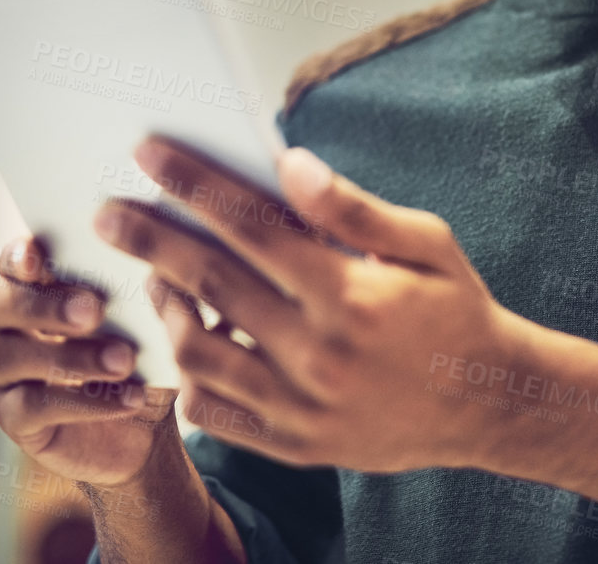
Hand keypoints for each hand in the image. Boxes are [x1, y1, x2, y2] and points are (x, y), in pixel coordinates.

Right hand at [0, 237, 177, 487]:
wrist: (152, 425)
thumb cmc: (147, 353)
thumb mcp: (150, 318)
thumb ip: (134, 286)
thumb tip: (146, 260)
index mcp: (36, 286)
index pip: (11, 261)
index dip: (17, 256)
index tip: (39, 258)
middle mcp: (7, 326)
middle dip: (40, 305)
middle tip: (93, 310)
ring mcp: (5, 375)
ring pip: (6, 357)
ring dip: (70, 356)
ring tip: (125, 359)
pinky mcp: (15, 420)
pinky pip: (31, 408)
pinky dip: (85, 402)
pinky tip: (129, 397)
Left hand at [98, 136, 533, 473]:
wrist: (488, 405)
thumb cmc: (456, 311)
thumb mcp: (428, 244)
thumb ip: (353, 209)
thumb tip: (289, 163)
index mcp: (352, 295)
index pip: (253, 226)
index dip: (196, 185)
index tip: (150, 154)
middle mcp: (320, 354)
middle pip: (211, 284)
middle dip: (152, 239)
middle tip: (110, 212)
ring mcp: (302, 406)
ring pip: (199, 353)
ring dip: (166, 308)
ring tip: (155, 276)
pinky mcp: (294, 443)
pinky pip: (215, 412)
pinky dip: (190, 376)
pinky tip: (191, 338)